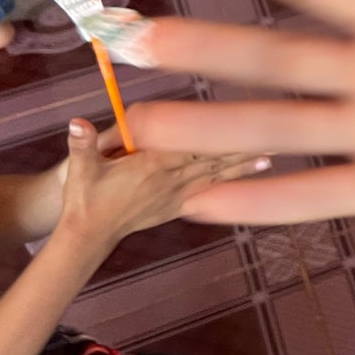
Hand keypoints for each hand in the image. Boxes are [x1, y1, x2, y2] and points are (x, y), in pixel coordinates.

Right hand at [55, 119, 266, 248]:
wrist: (88, 233)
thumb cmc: (84, 196)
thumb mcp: (80, 168)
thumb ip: (82, 144)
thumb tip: (76, 124)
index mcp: (151, 165)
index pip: (189, 145)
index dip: (215, 134)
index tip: (242, 121)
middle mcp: (170, 180)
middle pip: (212, 158)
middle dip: (242, 146)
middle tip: (278, 135)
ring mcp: (177, 194)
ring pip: (217, 175)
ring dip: (245, 164)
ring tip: (275, 154)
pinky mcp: (178, 205)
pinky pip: (212, 191)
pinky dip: (234, 183)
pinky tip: (254, 175)